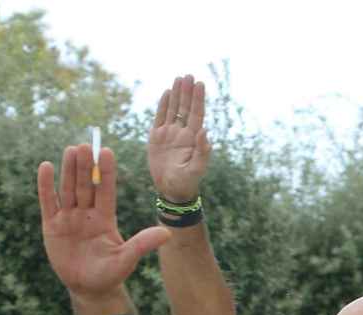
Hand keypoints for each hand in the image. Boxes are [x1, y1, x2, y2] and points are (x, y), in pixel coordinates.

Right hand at [37, 146, 171, 300]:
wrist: (88, 289)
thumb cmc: (110, 274)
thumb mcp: (127, 259)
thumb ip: (142, 244)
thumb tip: (167, 233)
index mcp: (105, 217)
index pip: (107, 190)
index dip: (107, 171)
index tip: (107, 151)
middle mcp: (87, 213)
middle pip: (87, 185)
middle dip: (86, 166)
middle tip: (86, 145)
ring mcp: (69, 218)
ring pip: (68, 189)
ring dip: (69, 170)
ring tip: (71, 150)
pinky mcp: (52, 225)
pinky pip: (49, 202)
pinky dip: (46, 186)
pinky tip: (46, 167)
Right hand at [148, 74, 210, 203]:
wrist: (171, 190)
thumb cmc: (186, 182)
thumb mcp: (196, 169)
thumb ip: (202, 151)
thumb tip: (205, 131)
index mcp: (193, 138)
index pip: (197, 114)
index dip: (198, 99)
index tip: (200, 84)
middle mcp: (182, 132)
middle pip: (186, 107)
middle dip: (187, 91)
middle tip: (188, 75)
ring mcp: (170, 133)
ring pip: (174, 109)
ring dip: (177, 94)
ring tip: (179, 78)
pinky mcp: (157, 137)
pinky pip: (160, 117)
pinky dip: (163, 105)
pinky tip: (167, 93)